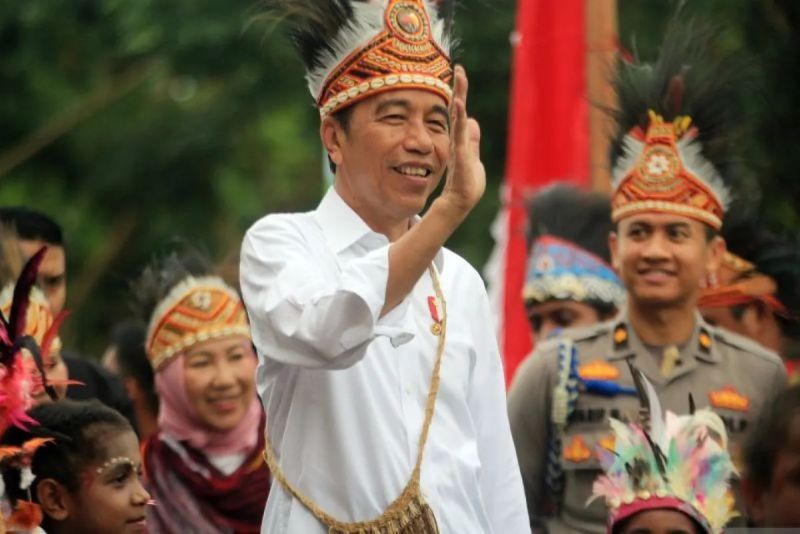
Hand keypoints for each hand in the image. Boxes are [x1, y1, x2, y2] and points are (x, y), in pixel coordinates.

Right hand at [437, 65, 485, 218]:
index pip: (460, 112)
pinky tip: (459, 106)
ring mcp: (458, 146)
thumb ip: (473, 140)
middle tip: (459, 69)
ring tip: (459, 80)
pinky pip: (460, 134)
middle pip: (457, 110)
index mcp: (461, 138)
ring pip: (457, 118)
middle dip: (459, 89)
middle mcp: (458, 139)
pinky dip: (459, 119)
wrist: (460, 201)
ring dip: (458, 99)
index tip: (460, 73)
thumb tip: (472, 121)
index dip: (460, 93)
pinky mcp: (460, 155)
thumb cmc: (467, 182)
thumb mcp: (473, 157)